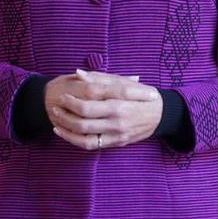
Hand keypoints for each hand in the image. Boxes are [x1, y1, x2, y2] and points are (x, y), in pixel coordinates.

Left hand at [47, 68, 162, 150]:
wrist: (161, 115)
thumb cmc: (141, 94)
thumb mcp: (124, 81)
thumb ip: (100, 78)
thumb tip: (78, 73)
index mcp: (119, 100)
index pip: (90, 101)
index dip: (72, 99)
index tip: (62, 95)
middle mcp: (118, 117)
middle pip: (84, 119)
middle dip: (66, 113)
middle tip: (56, 106)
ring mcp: (117, 132)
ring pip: (85, 135)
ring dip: (67, 129)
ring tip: (56, 120)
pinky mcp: (117, 142)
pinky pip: (91, 145)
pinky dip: (75, 140)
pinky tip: (65, 133)